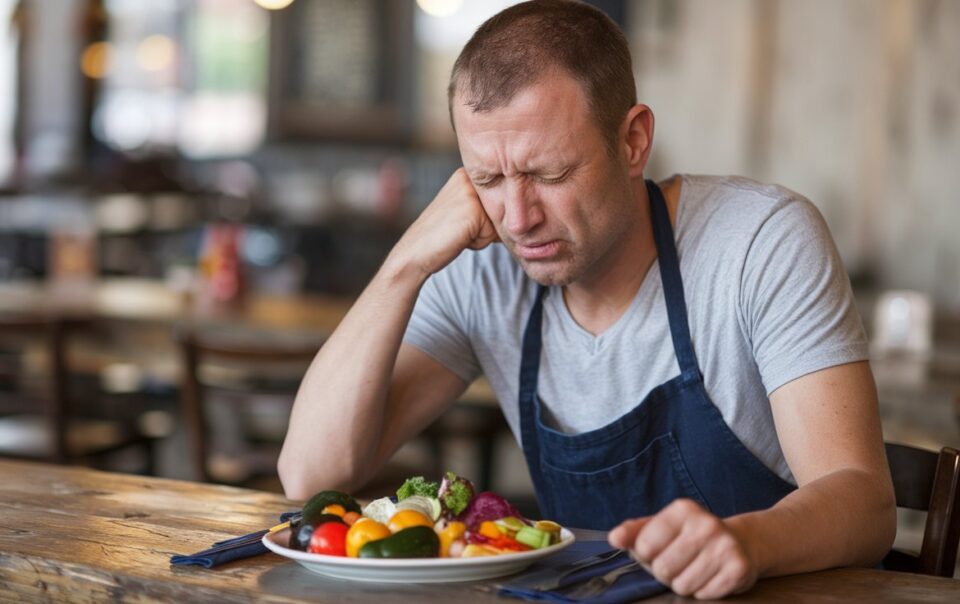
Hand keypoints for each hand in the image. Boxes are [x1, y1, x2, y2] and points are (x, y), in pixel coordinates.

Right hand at [389, 168, 498, 278]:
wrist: (416, 252)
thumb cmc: (441, 236)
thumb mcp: (467, 213)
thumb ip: (488, 207)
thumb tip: (521, 217)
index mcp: (466, 174)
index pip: (498, 199)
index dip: (485, 219)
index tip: (461, 223)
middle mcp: (469, 177)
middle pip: (501, 208)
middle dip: (486, 226)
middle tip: (458, 228)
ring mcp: (471, 191)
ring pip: (499, 220)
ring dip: (484, 234)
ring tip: (459, 233)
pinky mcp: (474, 209)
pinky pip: (494, 232)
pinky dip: (480, 242)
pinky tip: (460, 237)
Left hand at [608, 499, 758, 599]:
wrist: (742, 543)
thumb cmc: (692, 536)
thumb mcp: (662, 526)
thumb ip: (634, 532)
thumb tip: (614, 538)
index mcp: (683, 509)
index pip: (644, 546)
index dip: (647, 556)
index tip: (659, 551)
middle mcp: (706, 524)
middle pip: (662, 569)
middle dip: (665, 573)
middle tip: (679, 563)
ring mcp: (725, 546)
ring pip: (682, 586)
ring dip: (684, 584)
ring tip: (695, 569)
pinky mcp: (738, 568)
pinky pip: (704, 594)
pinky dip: (703, 591)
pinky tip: (711, 576)